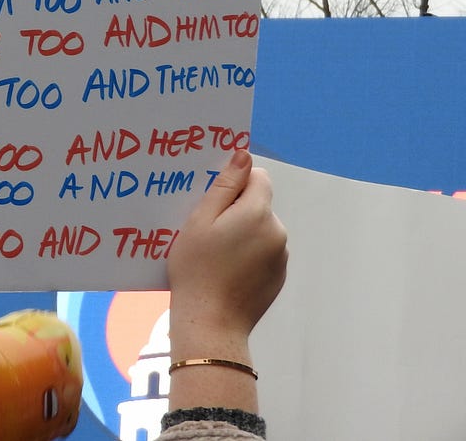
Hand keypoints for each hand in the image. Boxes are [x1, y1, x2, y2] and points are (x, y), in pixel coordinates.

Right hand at [168, 147, 287, 353]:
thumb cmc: (197, 268)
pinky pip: (264, 252)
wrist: (211, 322)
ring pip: (261, 228)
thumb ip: (224, 186)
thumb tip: (243, 156)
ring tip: (215, 254)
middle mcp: (277, 232)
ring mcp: (281, 256)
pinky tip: (227, 270)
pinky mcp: (279, 277)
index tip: (213, 200)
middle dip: (237, 209)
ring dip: (243, 232)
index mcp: (258, 213)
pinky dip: (249, 254)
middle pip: (259, 204)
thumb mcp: (200, 220)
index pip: (258, 178)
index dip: (235, 183)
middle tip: (206, 230)